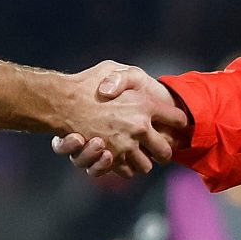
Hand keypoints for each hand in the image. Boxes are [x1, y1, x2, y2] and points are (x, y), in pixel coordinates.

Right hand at [51, 63, 185, 176]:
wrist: (60, 102)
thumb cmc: (85, 82)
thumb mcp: (111, 68)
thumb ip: (128, 78)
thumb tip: (142, 90)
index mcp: (145, 105)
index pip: (178, 119)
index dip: (179, 121)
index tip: (177, 123)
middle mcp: (139, 128)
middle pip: (166, 150)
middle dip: (165, 150)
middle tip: (161, 147)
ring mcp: (124, 146)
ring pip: (146, 166)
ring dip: (143, 161)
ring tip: (138, 154)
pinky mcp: (109, 159)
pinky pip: (126, 171)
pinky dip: (125, 168)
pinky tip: (121, 158)